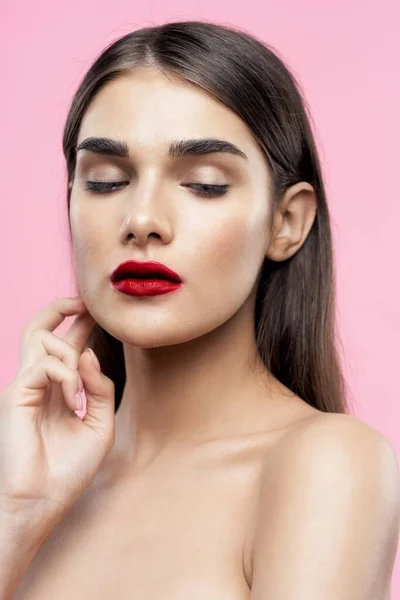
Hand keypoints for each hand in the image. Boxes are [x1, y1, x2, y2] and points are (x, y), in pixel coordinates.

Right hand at [0, 296, 114, 533]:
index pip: (66, 346)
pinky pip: (44, 364)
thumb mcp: (100, 425)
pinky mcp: (15, 393)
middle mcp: (39, 383)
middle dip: (62, 307)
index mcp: (57, 390)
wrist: (43, 502)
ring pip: (41, 337)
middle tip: (87, 302)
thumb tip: (89, 353)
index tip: (100, 312)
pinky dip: (67, 373)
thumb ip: (101, 389)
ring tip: (81, 385)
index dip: (81, 324)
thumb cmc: (68, 470)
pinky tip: (74, 395)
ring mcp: (24, 386)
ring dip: (71, 350)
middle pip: (40, 328)